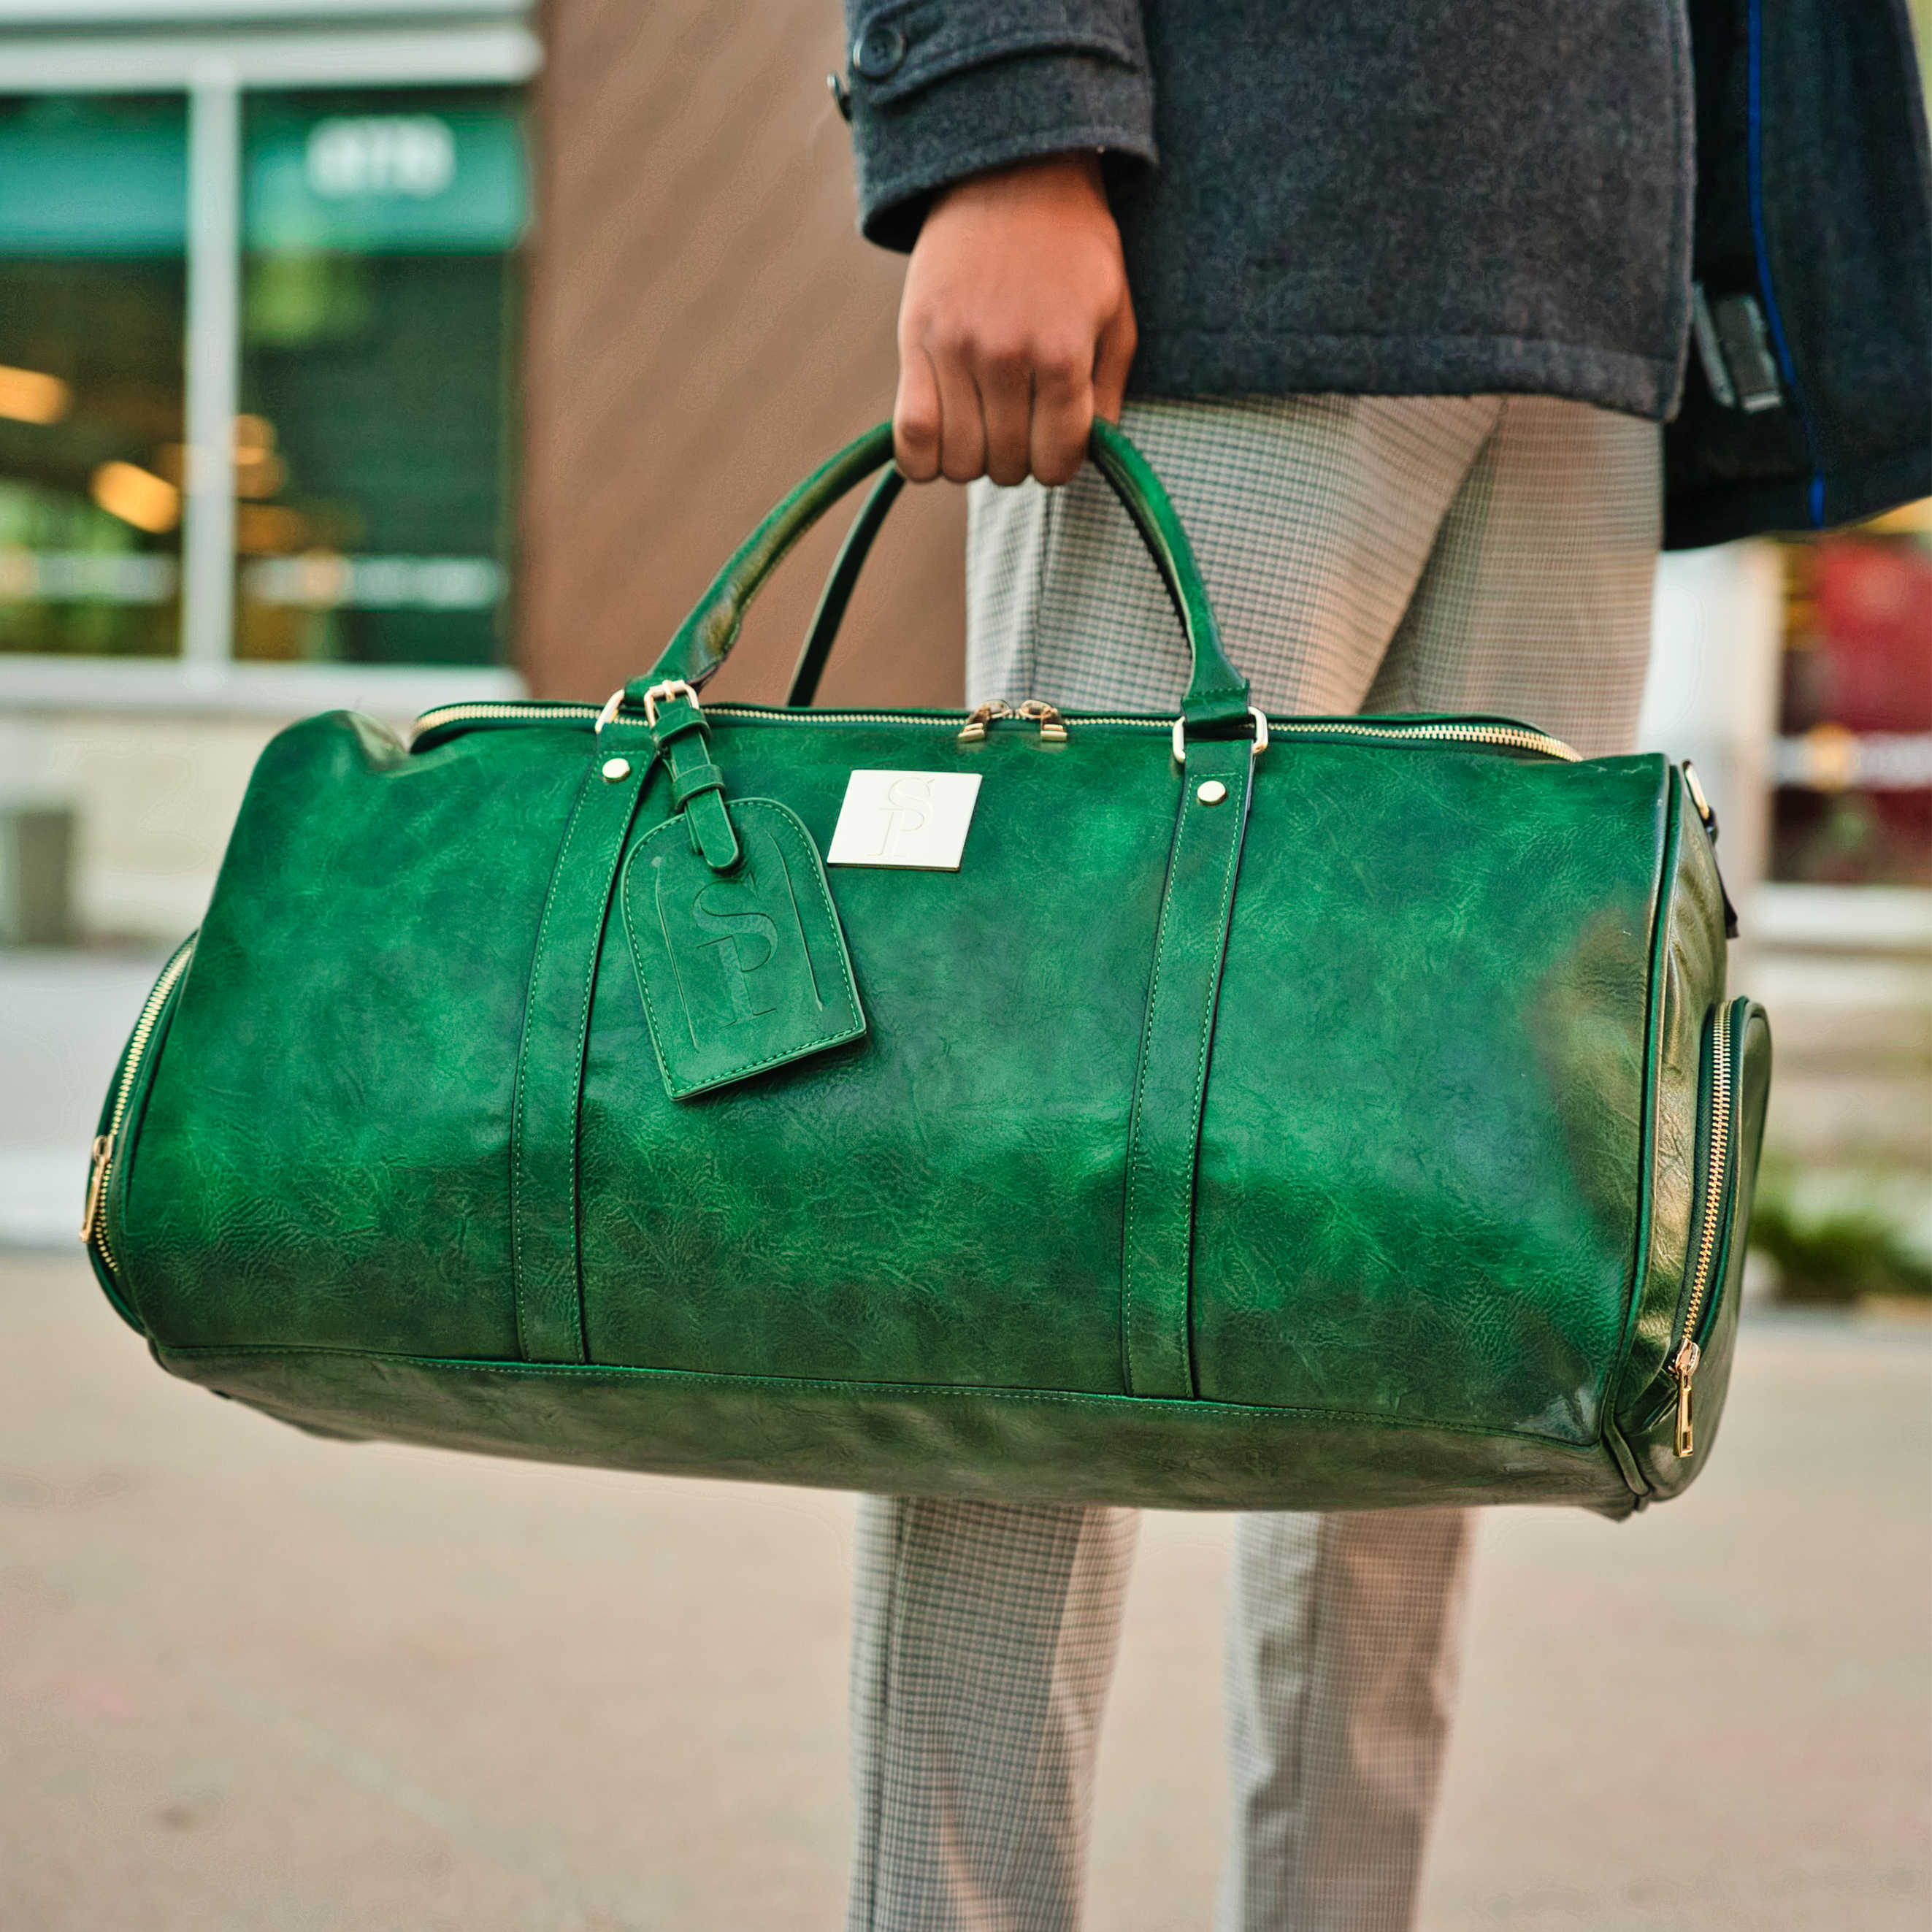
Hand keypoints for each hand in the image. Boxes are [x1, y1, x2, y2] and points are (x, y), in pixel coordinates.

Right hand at [894, 152, 1136, 487]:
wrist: (1011, 174)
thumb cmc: (1073, 252)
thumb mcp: (1115, 316)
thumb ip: (1107, 395)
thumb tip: (1085, 457)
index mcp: (1063, 353)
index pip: (1057, 461)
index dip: (1060, 460)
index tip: (1056, 439)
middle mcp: (1006, 356)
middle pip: (1008, 466)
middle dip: (1019, 456)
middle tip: (1021, 420)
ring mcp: (955, 350)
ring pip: (960, 462)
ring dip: (975, 457)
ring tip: (984, 423)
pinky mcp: (914, 341)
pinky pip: (912, 439)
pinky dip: (924, 459)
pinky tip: (942, 439)